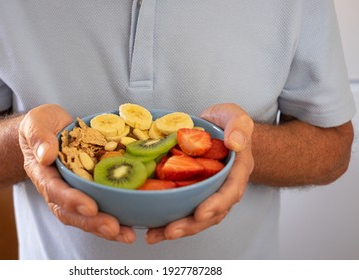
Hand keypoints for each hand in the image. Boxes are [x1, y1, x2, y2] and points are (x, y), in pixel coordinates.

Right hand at [18, 104, 135, 242]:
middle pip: (72, 212)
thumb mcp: (36, 121)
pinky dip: (115, 217)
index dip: (72, 200)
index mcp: (43, 174)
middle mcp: (57, 189)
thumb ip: (38, 136)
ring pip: (86, 216)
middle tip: (113, 228)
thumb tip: (45, 155)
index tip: (91, 206)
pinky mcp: (89, 190)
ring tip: (126, 234)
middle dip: (93, 222)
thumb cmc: (43, 124)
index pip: (55, 191)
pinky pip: (100, 207)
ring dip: (105, 227)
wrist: (51, 128)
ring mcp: (73, 192)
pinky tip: (131, 225)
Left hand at [146, 103, 253, 243]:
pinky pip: (182, 208)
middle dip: (191, 225)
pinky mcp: (191, 191)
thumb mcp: (236, 117)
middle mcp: (222, 187)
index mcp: (236, 172)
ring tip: (155, 235)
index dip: (216, 205)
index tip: (200, 214)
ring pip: (195, 217)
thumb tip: (235, 143)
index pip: (230, 192)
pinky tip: (150, 226)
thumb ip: (239, 127)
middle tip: (170, 231)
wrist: (218, 127)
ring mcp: (206, 192)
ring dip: (176, 228)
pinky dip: (167, 218)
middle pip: (211, 213)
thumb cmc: (228, 123)